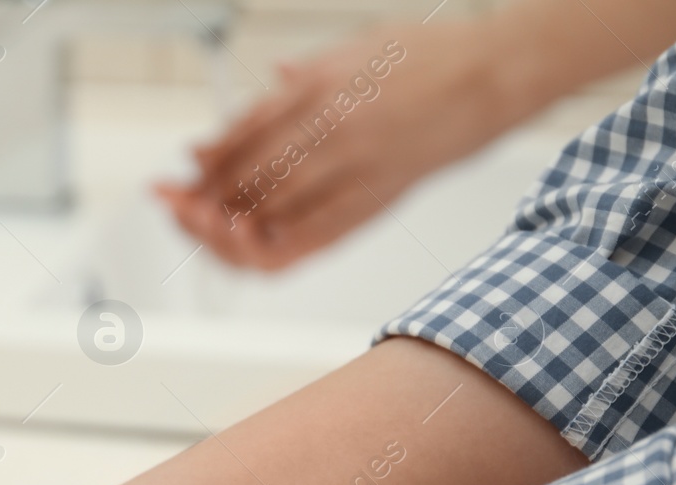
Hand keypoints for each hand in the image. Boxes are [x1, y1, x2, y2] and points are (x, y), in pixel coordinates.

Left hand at [157, 22, 495, 269]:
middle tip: (178, 209)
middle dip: (203, 197)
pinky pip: (315, 234)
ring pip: (271, 210)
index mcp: (318, 84)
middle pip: (245, 176)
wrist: (497, 72)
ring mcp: (353, 164)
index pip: (240, 132)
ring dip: (231, 226)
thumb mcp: (355, 47)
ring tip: (210, 229)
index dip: (206, 159)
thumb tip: (267, 85)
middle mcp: (328, 125)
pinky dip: (277, 243)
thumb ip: (305, 74)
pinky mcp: (379, 196)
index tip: (183, 173)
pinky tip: (255, 245)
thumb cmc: (430, 58)